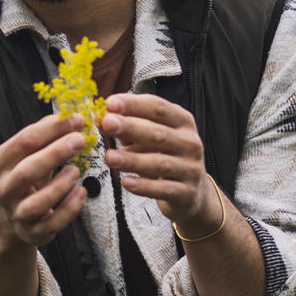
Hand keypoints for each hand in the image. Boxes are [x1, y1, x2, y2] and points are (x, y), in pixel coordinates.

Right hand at [0, 112, 88, 250]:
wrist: (5, 223)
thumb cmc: (21, 181)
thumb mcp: (22, 158)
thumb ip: (42, 138)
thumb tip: (68, 114)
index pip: (24, 141)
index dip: (52, 128)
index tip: (77, 118)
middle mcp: (4, 190)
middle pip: (28, 170)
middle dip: (56, 153)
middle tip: (80, 139)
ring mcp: (17, 214)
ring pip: (38, 202)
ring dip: (61, 184)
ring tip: (77, 169)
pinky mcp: (33, 233)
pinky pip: (53, 223)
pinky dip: (70, 208)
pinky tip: (82, 193)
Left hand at [100, 94, 222, 237]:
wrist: (192, 192)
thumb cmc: (167, 157)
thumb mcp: (152, 138)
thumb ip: (130, 127)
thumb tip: (103, 118)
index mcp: (182, 122)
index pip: (158, 108)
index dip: (134, 105)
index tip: (110, 103)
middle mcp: (190, 143)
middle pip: (159, 134)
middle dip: (131, 127)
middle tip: (108, 124)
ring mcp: (191, 169)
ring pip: (160, 163)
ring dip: (132, 160)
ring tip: (109, 157)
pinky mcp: (187, 192)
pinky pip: (163, 189)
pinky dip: (144, 186)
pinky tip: (126, 182)